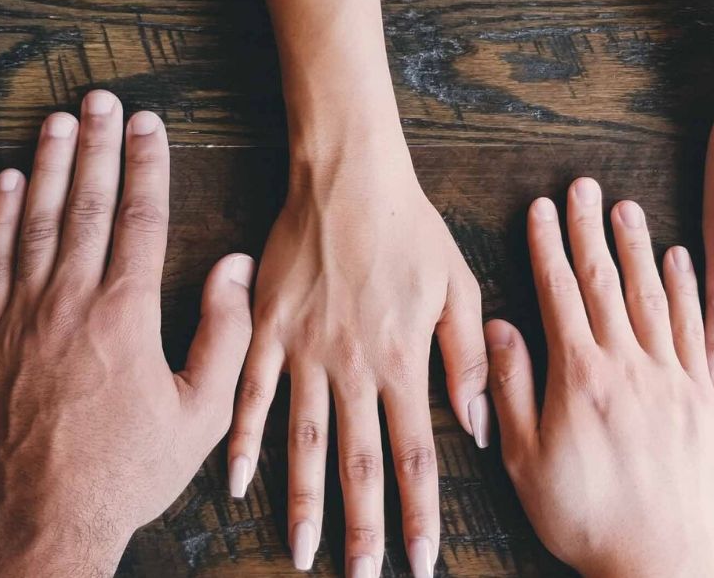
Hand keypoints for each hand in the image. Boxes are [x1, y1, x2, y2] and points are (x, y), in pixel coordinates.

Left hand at [0, 91, 254, 575]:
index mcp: (124, 314)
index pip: (138, 217)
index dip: (146, 163)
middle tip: (102, 99)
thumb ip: (224, 334)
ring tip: (58, 120)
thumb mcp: (199, 414)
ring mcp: (17, 316)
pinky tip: (8, 183)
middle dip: (96, 144)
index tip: (150, 123)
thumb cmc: (125, 472)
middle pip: (84, 204)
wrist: (40, 520)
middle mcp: (67, 301)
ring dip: (48, 165)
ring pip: (33, 221)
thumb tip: (233, 267)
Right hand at [227, 141, 487, 576]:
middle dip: (363, 527)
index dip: (419, 514)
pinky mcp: (267, 330)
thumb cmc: (411, 229)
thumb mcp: (459, 287)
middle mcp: (353, 368)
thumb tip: (476, 429)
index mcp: (404, 361)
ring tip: (302, 552)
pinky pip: (251, 395)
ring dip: (303, 502)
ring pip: (303, 442)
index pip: (416, 456)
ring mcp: (304, 351)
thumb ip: (468, 361)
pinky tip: (236, 484)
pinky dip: (243, 442)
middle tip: (363, 577)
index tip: (421, 561)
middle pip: (359, 464)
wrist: (348, 176)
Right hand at [491, 178, 713, 576]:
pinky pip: (695, 330)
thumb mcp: (524, 459)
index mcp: (579, 377)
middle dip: (590, 231)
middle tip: (584, 186)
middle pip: (605, 283)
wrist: (659, 562)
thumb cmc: (583, 517)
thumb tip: (498, 328)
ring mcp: (670, 379)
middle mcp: (628, 365)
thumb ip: (509, 388)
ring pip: (652, 297)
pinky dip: (687, 290)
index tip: (542, 208)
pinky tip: (679, 261)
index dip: (548, 246)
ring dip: (637, 248)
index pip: (560, 294)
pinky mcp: (699, 399)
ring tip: (626, 208)